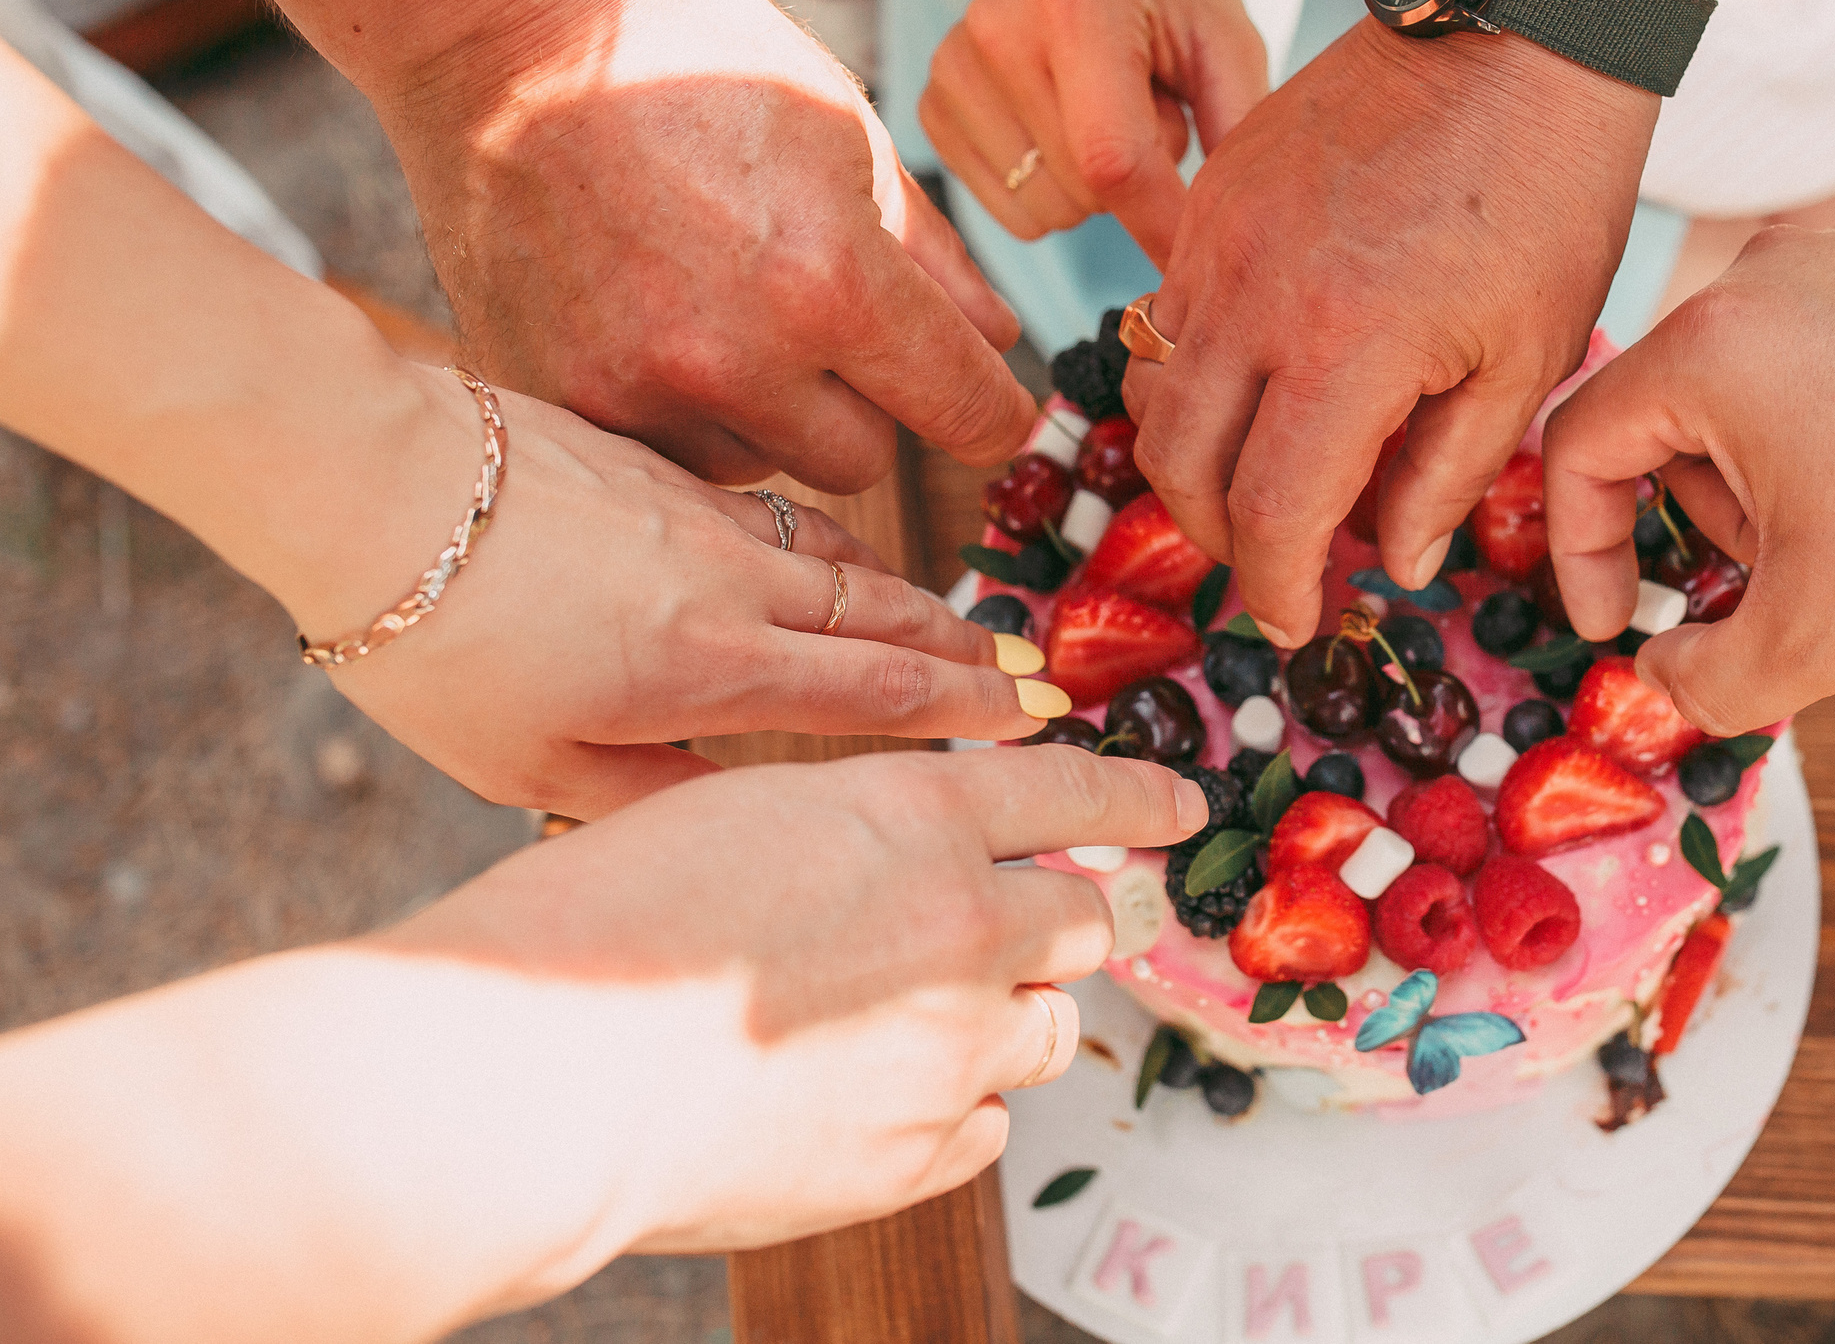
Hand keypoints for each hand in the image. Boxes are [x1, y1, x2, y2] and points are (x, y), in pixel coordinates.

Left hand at [311, 363, 1050, 817]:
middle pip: (884, 616)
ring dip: (916, 598)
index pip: (876, 689)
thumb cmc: (434, 647)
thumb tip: (748, 825)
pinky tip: (849, 564)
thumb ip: (654, 799)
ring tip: (966, 627)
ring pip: (844, 562)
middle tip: (1034, 675)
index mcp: (706, 667)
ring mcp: (704, 519)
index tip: (1034, 717)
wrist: (368, 484)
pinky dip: (842, 552)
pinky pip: (788, 521)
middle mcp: (730, 584)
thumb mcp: (531, 770)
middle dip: (968, 651)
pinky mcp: (665, 476)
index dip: (967, 708)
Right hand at [381, 0, 1037, 494]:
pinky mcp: (556, 400)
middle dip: (866, 401)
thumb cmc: (687, 48)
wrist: (500, 18)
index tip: (984, 399)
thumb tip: (999, 340)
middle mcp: (731, 361)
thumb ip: (933, 256)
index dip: (990, 408)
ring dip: (767, 414)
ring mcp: (631, 391)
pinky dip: (678, 412)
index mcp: (828, 284)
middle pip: (861, 459)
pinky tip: (654, 322)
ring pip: (758, 464)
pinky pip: (662, 454)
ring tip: (724, 307)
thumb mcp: (845, 129)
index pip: (963, 411)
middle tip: (828, 319)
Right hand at [398, 745, 1207, 1254]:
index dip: (1140, 802)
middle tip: (1020, 925)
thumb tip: (918, 853)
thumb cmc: (595, 927)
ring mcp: (951, 1051)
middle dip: (1063, 917)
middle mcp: (965, 928)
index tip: (1182, 812)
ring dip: (1006, 1014)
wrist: (535, 1080)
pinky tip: (881, 1094)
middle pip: (1086, 919)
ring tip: (913, 1018)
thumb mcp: (737, 812)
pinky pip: (989, 1124)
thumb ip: (857, 826)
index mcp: (917, 818)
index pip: (1077, 796)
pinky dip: (956, 1105)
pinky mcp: (918, 1155)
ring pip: (1046, 1028)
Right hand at [918, 0, 1265, 262]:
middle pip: (1082, 193)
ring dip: (1093, 189)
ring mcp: (951, 69)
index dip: (1162, 225)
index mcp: (1076, 4)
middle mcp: (996, 32)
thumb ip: (1236, 127)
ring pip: (1043, 212)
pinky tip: (1061, 122)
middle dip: (1137, 180)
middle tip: (1150, 107)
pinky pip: (1007, 210)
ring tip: (1104, 109)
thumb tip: (1225, 234)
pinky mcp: (931, 105)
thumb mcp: (1226, 33)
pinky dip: (1050, 190)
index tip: (1201, 265)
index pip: (1116, 159)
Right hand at [1124, 21, 1659, 644]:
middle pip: (1181, 466)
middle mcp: (1254, 296)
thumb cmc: (1550, 193)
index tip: (1299, 622)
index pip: (1269, 515)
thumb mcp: (1530, 358)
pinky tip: (1263, 378)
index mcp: (1344, 350)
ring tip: (1267, 476)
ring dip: (1197, 456)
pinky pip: (1168, 309)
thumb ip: (1451, 474)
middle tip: (1278, 561)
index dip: (1276, 589)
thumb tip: (1400, 560)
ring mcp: (1219, 236)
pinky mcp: (1215, 191)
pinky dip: (1195, 369)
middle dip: (1222, 538)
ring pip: (1157, 389)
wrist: (1518, 26)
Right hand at [1542, 223, 1834, 734]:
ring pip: (1749, 376)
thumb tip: (1658, 678)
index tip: (1621, 624)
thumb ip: (1699, 680)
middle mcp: (1763, 274)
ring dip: (1770, 468)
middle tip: (1781, 584)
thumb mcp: (1810, 643)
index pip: (1578, 447)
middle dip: (1705, 515)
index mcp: (1709, 348)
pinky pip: (1833, 340)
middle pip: (1666, 412)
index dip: (1581, 552)